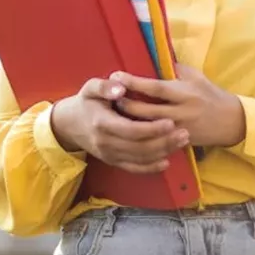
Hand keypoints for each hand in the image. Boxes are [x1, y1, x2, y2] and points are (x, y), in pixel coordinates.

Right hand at [50, 77, 189, 173]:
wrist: (69, 124)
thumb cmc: (86, 102)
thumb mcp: (90, 88)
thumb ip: (105, 86)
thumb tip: (121, 88)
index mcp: (102, 123)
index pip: (130, 130)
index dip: (152, 129)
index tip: (170, 122)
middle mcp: (105, 143)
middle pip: (139, 147)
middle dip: (164, 142)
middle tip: (184, 133)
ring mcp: (109, 155)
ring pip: (139, 158)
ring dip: (163, 152)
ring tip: (182, 142)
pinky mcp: (112, 161)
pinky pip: (133, 168)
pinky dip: (150, 168)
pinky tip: (166, 161)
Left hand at [112, 65, 245, 148]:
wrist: (231, 121)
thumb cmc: (211, 94)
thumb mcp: (196, 77)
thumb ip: (176, 69)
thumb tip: (154, 58)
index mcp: (185, 93)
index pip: (155, 88)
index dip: (134, 82)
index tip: (116, 75)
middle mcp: (181, 112)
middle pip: (147, 111)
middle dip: (126, 104)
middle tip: (109, 97)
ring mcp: (179, 129)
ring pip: (148, 128)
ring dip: (130, 121)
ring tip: (114, 113)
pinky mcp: (179, 142)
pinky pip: (156, 140)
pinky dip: (140, 135)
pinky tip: (127, 131)